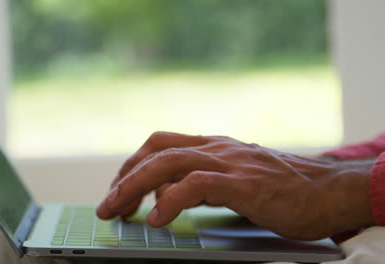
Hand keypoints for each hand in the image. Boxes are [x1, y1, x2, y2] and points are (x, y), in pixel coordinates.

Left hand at [96, 132, 374, 239]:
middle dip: (125, 178)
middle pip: (156, 151)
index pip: (160, 144)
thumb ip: (204, 182)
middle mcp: (216, 148)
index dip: (133, 165)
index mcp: (213, 146)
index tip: (118, 190)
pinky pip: (196, 184)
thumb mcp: (235, 179)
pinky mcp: (243, 183)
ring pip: (169, 162)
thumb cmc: (282, 189)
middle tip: (107, 205)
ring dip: (135, 186)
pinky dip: (171, 199)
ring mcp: (229, 163)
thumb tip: (167, 198)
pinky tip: (157, 219)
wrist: (328, 190)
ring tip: (118, 211)